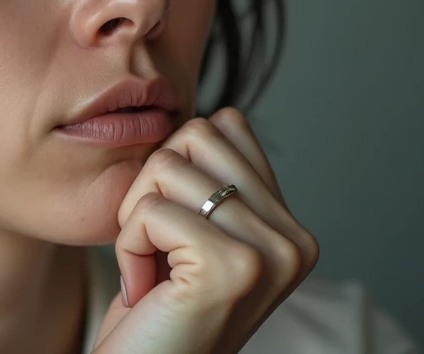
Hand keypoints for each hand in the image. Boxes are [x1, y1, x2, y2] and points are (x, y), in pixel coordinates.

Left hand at [91, 108, 319, 353]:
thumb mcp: (192, 235)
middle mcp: (295, 240)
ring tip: (151, 271)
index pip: (227, 124)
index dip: (176, 165)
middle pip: (197, 134)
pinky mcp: (233, 268)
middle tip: (155, 248)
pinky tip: (143, 289)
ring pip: (169, 164)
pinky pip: (150, 211)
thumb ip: (210, 181)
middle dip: (152, 185)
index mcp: (290, 228)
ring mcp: (271, 254)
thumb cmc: (155, 310)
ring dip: (136, 219)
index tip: (172, 230)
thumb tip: (199, 113)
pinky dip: (127, 246)